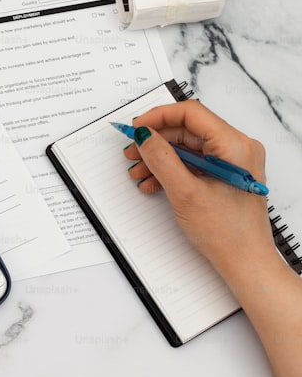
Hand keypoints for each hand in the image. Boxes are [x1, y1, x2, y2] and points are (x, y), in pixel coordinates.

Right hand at [122, 100, 274, 276]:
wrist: (245, 262)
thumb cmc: (228, 233)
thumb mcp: (185, 192)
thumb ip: (161, 158)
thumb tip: (144, 135)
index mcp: (235, 145)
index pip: (191, 113)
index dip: (158, 117)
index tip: (136, 128)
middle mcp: (237, 148)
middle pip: (186, 130)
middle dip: (155, 142)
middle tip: (132, 153)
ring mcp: (231, 162)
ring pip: (186, 147)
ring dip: (159, 158)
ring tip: (139, 173)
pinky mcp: (224, 174)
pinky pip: (192, 162)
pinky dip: (170, 170)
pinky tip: (153, 183)